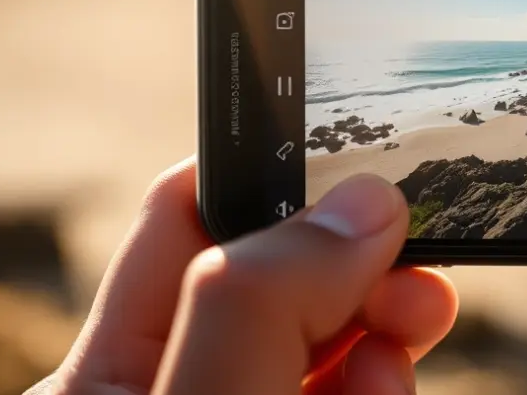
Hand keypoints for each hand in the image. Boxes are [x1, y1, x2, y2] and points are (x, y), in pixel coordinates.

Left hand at [31, 158, 457, 394]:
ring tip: (402, 341)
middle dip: (357, 255)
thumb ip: (259, 306)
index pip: (185, 215)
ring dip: (386, 324)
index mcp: (109, 372)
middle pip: (280, 271)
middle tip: (417, 264)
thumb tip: (360, 204)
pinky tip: (388, 387)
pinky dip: (388, 379)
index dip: (268, 167)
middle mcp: (182, 385)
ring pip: (335, 332)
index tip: (355, 154)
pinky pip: (360, 384)